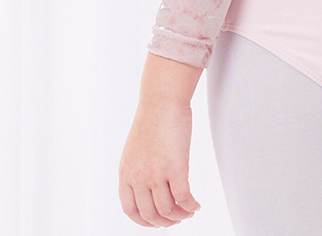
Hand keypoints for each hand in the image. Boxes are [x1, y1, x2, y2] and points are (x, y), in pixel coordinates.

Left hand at [119, 101, 200, 226]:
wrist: (161, 100)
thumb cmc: (152, 118)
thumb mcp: (135, 149)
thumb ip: (138, 168)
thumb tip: (149, 185)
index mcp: (126, 172)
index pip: (131, 210)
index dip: (144, 221)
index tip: (156, 221)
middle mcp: (138, 177)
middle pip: (150, 215)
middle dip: (165, 222)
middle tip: (176, 219)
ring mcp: (156, 174)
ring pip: (168, 210)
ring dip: (180, 215)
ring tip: (188, 211)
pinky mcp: (175, 168)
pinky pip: (184, 198)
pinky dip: (191, 206)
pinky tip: (196, 205)